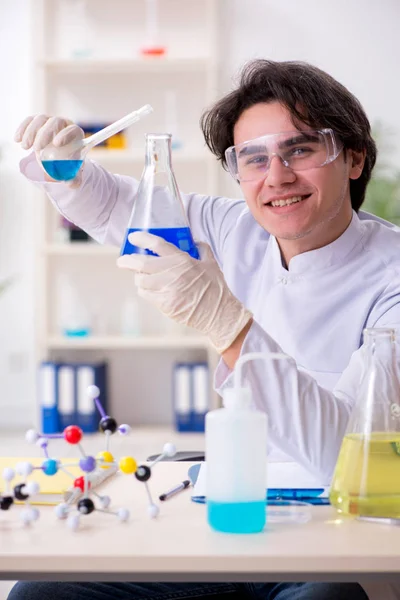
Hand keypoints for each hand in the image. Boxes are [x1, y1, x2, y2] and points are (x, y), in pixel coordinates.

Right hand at [14, 114, 84, 183]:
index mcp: (76, 134)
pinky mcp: (39, 122)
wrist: (58, 158)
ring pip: (41, 119)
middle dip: (45, 134)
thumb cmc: (68, 165)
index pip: (73, 130)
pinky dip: (22, 128)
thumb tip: (70, 183)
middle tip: (37, 148)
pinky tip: (17, 139)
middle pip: (55, 122)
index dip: (65, 134)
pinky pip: (30, 120)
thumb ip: (74, 180)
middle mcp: (64, 124)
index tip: (56, 144)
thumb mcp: (72, 174)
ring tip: (25, 147)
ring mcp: (50, 121)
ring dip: (31, 132)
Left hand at [117, 231, 252, 353]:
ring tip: (140, 277)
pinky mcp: (164, 304)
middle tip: (122, 261)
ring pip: (140, 280)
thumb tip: (194, 242)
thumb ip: (201, 250)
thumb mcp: (211, 264)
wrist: (219, 313)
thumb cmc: (216, 288)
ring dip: (138, 277)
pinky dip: (144, 290)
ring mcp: (167, 290)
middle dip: (127, 261)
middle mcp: (173, 274)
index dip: (142, 239)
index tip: (133, 237)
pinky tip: (149, 289)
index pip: (157, 245)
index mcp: (183, 260)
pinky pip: (146, 294)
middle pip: (141, 263)